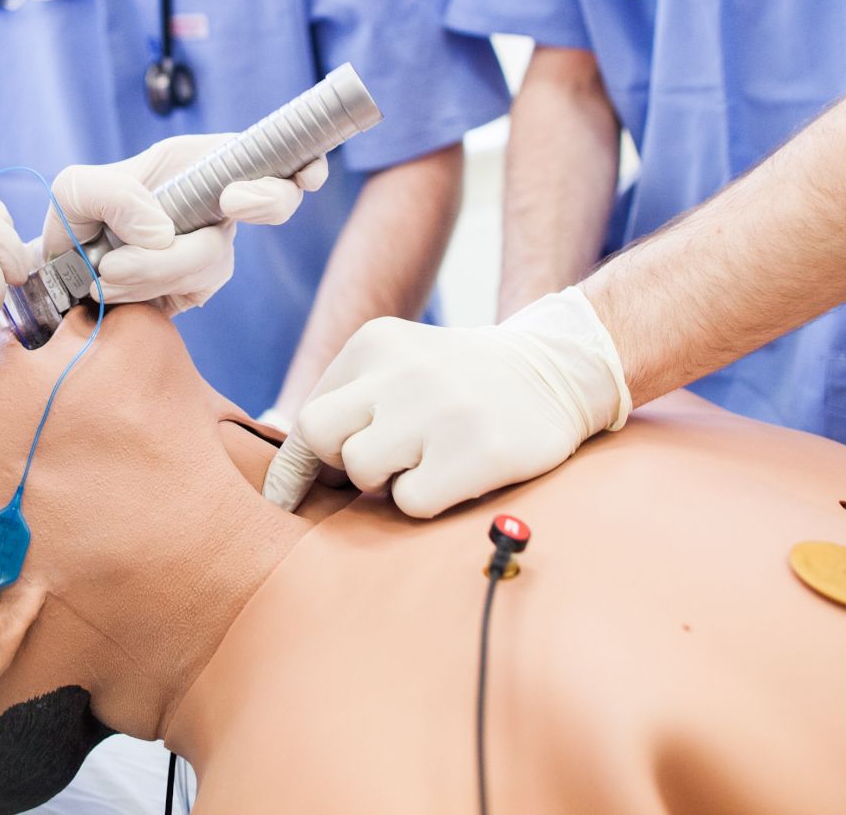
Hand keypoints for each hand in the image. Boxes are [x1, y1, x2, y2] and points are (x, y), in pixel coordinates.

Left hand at [42, 133, 327, 315]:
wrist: (60, 275)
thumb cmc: (74, 219)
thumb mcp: (76, 190)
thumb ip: (112, 195)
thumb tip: (162, 234)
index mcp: (197, 163)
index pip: (268, 151)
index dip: (296, 161)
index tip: (282, 179)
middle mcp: (216, 203)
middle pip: (275, 201)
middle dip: (264, 203)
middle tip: (229, 202)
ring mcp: (212, 249)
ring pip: (215, 260)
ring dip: (155, 268)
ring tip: (107, 268)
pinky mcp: (200, 290)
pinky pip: (193, 292)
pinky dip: (147, 290)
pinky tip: (117, 284)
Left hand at [264, 288, 630, 515]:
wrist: (560, 370)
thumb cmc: (462, 384)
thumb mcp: (401, 366)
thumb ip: (352, 402)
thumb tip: (292, 477)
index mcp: (375, 344)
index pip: (309, 416)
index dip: (297, 466)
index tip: (285, 499)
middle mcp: (402, 370)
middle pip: (321, 437)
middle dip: (340, 465)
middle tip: (380, 468)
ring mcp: (440, 409)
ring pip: (363, 471)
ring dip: (388, 482)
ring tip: (428, 462)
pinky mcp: (478, 450)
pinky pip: (411, 502)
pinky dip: (426, 501)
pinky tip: (456, 477)